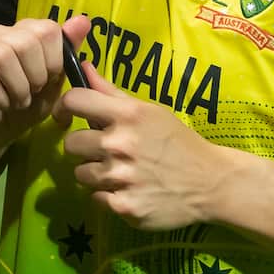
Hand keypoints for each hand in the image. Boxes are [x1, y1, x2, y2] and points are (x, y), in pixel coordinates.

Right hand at [0, 14, 90, 147]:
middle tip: (31, 93)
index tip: (47, 80)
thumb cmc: (23, 106)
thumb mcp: (52, 83)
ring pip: (2, 56)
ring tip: (17, 101)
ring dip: (18, 88)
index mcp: (22, 32)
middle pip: (25, 42)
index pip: (47, 29)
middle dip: (36, 76)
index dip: (54, 60)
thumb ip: (67, 52)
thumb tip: (83, 20)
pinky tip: (0, 105)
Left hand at [55, 62, 243, 231]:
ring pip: (80, 173)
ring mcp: (121, 178)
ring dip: (95, 173)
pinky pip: (95, 198)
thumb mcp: (149, 111)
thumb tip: (83, 67)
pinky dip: (108, 196)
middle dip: (84, 146)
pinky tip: (128, 190)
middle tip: (104, 150)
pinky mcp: (124, 207)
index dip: (64, 107)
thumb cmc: (177, 141)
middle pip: (71, 144)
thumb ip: (111, 92)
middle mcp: (119, 145)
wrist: (210, 182)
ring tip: (119, 171)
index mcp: (126, 115)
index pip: (74, 101)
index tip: (66, 117)